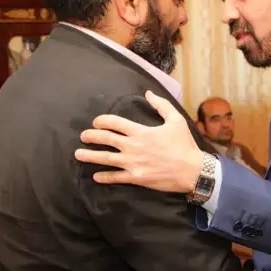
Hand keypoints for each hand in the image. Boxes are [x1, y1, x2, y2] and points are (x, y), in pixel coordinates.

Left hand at [74, 90, 203, 192]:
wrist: (192, 170)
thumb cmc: (184, 144)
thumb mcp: (175, 120)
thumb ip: (161, 105)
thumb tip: (148, 93)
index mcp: (140, 131)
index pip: (114, 123)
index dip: (102, 121)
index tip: (96, 122)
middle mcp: (133, 146)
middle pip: (105, 139)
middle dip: (91, 136)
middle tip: (83, 136)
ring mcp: (133, 163)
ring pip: (106, 159)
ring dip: (90, 156)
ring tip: (78, 154)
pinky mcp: (136, 178)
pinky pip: (116, 177)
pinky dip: (104, 177)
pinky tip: (95, 176)